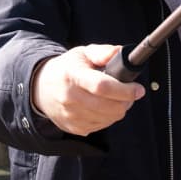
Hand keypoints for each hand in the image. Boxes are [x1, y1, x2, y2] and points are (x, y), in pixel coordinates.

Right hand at [31, 44, 145, 135]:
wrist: (41, 88)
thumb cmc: (66, 68)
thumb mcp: (82, 54)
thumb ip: (103, 52)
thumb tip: (122, 52)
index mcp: (73, 75)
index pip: (102, 86)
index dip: (124, 90)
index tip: (138, 89)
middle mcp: (70, 98)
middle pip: (108, 107)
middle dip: (126, 101)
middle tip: (131, 92)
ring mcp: (71, 116)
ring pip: (108, 119)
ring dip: (119, 109)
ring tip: (117, 98)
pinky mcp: (74, 128)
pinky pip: (101, 126)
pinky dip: (108, 117)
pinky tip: (105, 106)